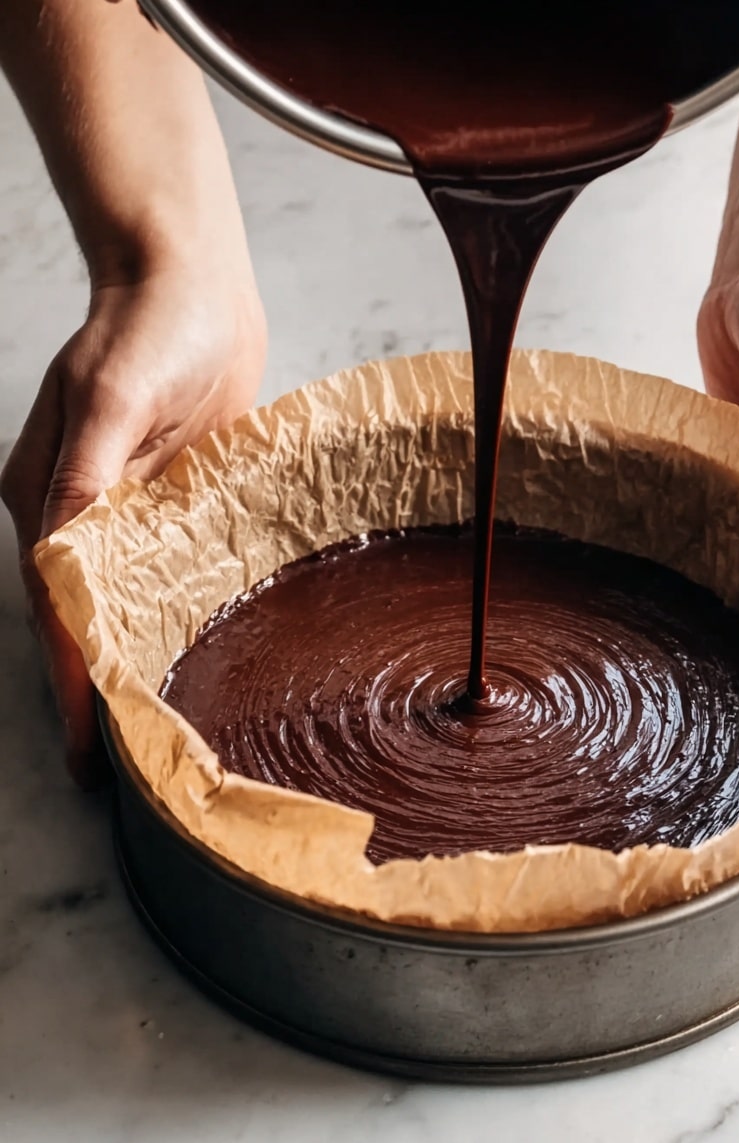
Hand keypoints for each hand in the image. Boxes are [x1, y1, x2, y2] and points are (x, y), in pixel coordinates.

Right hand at [1, 267, 266, 785]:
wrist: (190, 284)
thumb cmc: (152, 327)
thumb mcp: (111, 396)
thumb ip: (86, 473)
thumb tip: (58, 549)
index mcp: (51, 495)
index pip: (61, 609)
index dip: (73, 684)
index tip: (89, 749)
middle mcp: (78, 511)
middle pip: (80, 617)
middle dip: (92, 689)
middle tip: (118, 765)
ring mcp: (121, 508)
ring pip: (117, 603)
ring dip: (124, 662)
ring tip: (147, 730)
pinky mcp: (163, 501)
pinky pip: (159, 574)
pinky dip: (161, 623)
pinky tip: (180, 658)